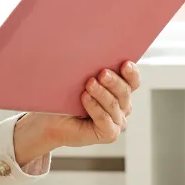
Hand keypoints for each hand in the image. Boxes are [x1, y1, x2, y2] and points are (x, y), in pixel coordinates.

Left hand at [13, 62, 140, 161]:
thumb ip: (91, 69)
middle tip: (102, 73)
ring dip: (101, 93)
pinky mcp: (109, 134)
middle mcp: (123, 106)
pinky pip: (105, 119)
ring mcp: (117, 121)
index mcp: (120, 90)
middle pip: (124, 91)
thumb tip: (91, 49)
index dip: (132, 72)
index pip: (133, 80)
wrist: (50, 120)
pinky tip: (85, 98)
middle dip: (114, 81)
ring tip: (89, 84)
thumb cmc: (65, 98)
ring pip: (114, 104)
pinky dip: (95, 107)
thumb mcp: (80, 79)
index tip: (125, 63)